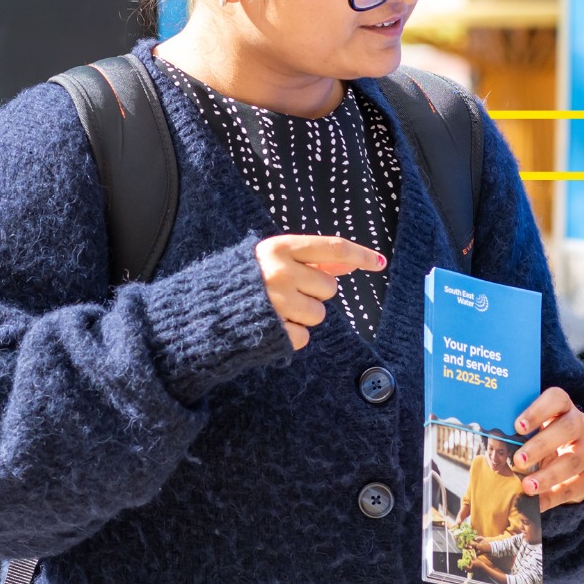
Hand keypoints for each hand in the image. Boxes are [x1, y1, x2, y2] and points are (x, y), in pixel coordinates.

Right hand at [254, 235, 385, 349]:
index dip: (360, 254)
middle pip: (329, 287)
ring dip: (304, 314)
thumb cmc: (244, 280)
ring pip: (319, 314)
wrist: (204, 311)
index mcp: (279, 248)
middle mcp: (279, 272)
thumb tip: (350, 262)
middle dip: (314, 292)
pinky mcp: (276, 331)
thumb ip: (312, 259)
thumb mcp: (274, 258)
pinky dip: (293, 333)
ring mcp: (277, 303)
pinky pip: (305, 336)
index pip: (333, 248)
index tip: (380, 262)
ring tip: (277, 309)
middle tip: (287, 291)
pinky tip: (273, 325)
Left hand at [512, 387, 583, 508]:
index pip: (557, 399)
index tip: (518, 426)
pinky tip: (538, 503)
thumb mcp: (534, 430)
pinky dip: (554, 496)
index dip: (538, 410)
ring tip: (527, 486)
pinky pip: (574, 486)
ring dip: (548, 475)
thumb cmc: (543, 437)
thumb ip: (519, 431)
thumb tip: (493, 440)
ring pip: (573, 460)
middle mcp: (581, 424)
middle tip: (518, 460)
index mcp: (564, 407)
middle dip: (541, 445)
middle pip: (567, 428)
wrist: (573, 460)